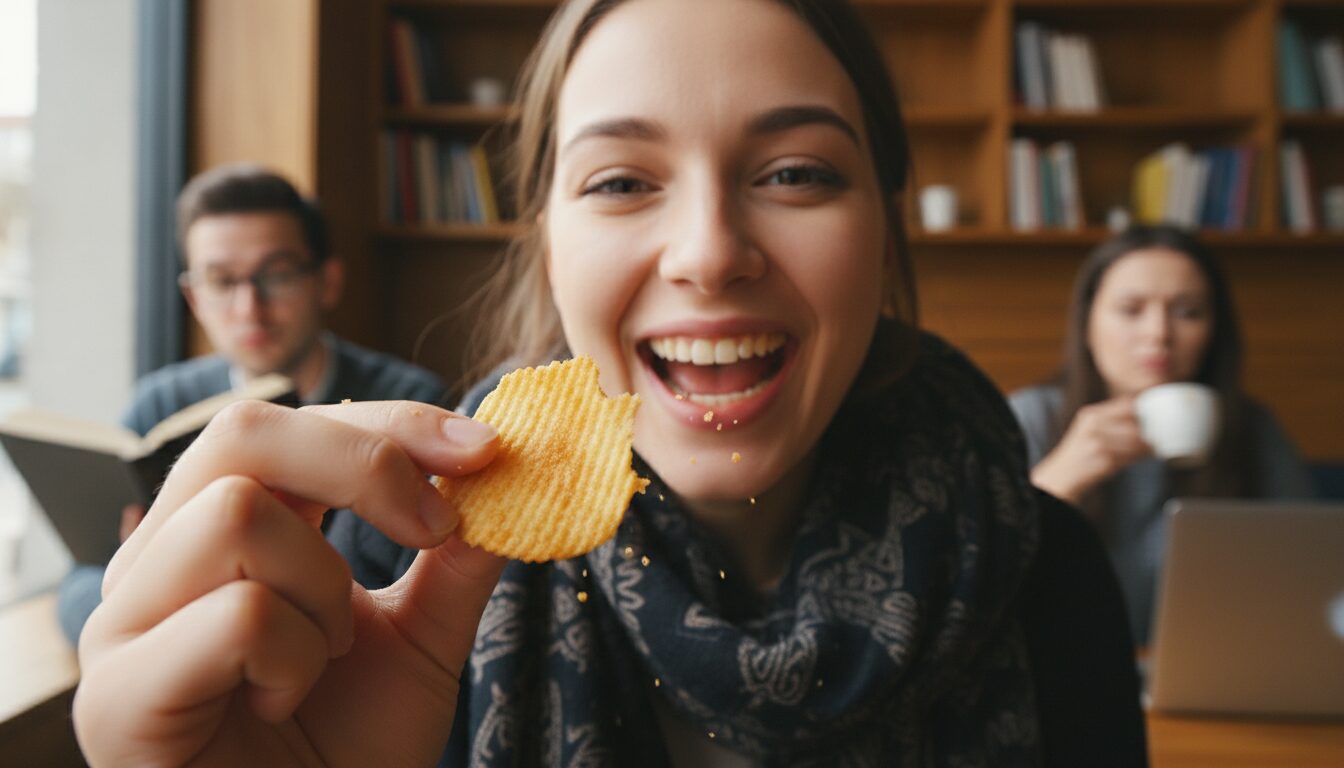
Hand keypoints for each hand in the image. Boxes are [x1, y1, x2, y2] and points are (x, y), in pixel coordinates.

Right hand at [73, 400, 502, 766]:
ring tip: (324, 660)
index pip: (294, 425)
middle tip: (436, 529)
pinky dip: (294, 660)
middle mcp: (159, 558)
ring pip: (237, 516)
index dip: (394, 425)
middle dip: (365, 463)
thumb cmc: (345, 750)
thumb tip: (504, 478)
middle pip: (243, 431)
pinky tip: (280, 704)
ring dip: (324, 589)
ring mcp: (124, 622)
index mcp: (221, 529)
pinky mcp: (113, 696)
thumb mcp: (422, 643)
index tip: (484, 450)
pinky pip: (235, 616)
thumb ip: (453, 563)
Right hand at [1030, 396, 1151, 504]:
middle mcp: (1094, 426)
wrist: (1060, 476)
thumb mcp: (1089, 429)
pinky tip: (1141, 458)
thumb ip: (1111, 420)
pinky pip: (1130, 457)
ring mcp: (1098, 443)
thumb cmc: (1080, 453)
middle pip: (1134, 422)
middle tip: (1158, 436)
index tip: (1154, 415)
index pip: (1126, 403)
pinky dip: (1139, 458)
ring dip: (1147, 446)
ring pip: (1135, 440)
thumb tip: (1144, 416)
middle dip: (1148, 430)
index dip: (1143, 407)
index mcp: (1091, 414)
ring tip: (1152, 448)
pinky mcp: (1103, 460)